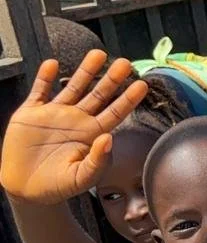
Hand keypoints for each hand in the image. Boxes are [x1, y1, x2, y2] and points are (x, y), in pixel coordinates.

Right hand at [0, 51, 146, 203]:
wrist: (27, 189)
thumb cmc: (60, 185)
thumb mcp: (83, 177)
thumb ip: (98, 160)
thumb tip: (109, 138)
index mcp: (93, 133)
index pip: (116, 112)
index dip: (128, 99)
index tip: (142, 85)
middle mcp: (77, 120)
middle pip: (98, 95)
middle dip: (112, 79)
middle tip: (125, 63)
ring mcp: (55, 114)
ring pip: (73, 87)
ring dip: (85, 71)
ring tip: (99, 54)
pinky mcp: (31, 113)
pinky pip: (39, 91)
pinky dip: (45, 78)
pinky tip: (52, 64)